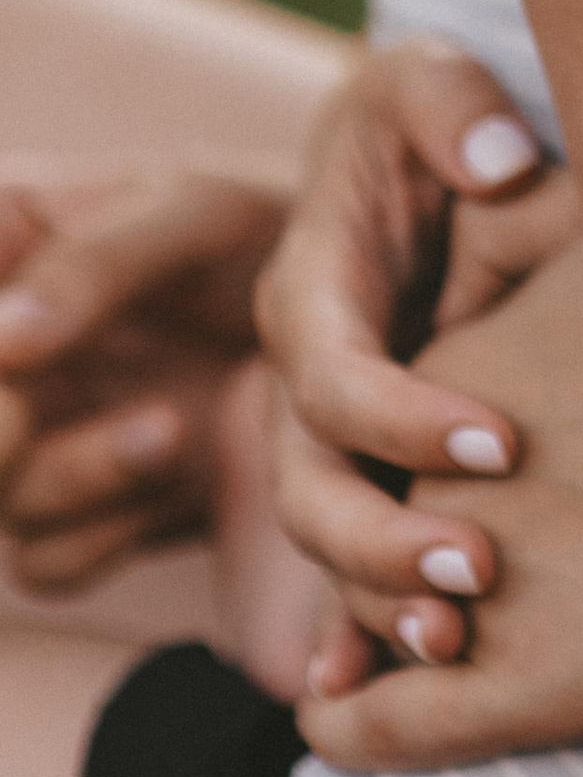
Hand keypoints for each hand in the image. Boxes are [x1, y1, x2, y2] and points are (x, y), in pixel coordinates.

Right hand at [0, 171, 280, 591]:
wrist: (354, 320)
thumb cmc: (264, 236)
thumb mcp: (195, 216)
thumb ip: (95, 265)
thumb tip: (4, 338)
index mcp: (11, 249)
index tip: (16, 340)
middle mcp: (6, 354)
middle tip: (25, 417)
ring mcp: (36, 439)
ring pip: (1, 498)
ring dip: (70, 476)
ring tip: (170, 427)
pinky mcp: (84, 515)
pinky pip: (47, 560)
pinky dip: (101, 533)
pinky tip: (183, 470)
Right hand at [255, 43, 554, 668]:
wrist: (417, 163)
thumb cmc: (428, 119)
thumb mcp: (426, 84)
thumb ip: (451, 107)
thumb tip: (497, 161)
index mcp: (311, 291)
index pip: (333, 376)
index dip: (403, 417)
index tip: (503, 444)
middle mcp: (302, 378)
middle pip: (309, 486)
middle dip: (380, 543)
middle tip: (479, 575)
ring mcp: (325, 437)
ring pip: (326, 542)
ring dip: (380, 604)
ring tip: (459, 648)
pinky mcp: (363, 470)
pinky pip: (344, 565)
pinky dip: (360, 631)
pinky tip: (405, 695)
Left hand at [294, 240, 582, 772]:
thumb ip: (546, 270)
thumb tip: (521, 228)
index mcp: (451, 380)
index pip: (379, 449)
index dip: (402, 485)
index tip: (435, 509)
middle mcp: (432, 477)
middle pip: (364, 534)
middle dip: (381, 567)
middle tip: (419, 594)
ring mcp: (467, 583)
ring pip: (365, 630)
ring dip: (370, 650)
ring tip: (389, 666)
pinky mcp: (511, 685)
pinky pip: (372, 724)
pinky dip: (346, 728)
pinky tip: (339, 725)